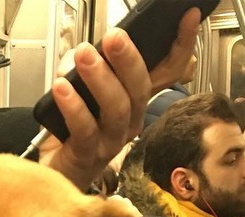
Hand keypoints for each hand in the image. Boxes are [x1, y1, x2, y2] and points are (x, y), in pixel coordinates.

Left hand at [39, 8, 200, 189]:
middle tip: (114, 37)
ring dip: (100, 78)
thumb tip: (85, 49)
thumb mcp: (84, 89)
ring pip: (117, 108)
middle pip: (141, 89)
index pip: (168, 72)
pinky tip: (62, 88)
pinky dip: (74, 106)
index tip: (188, 18)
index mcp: (135, 101)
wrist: (56, 170)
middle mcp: (130, 121)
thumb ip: (88, 65)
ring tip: (83, 55)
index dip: (181, 46)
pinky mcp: (89, 154)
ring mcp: (112, 140)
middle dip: (129, 60)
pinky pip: (85, 129)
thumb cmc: (73, 130)